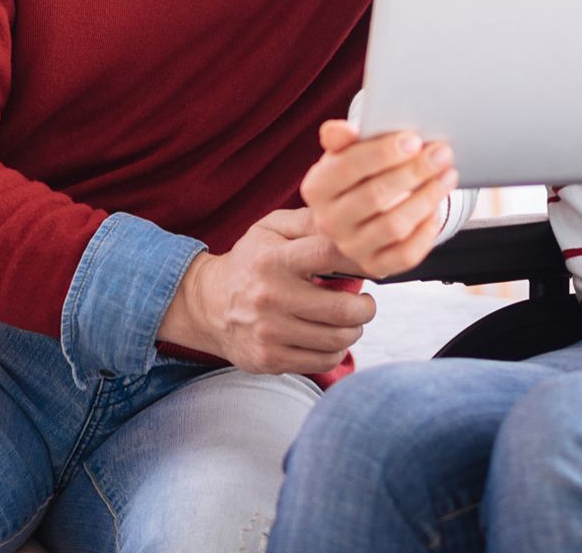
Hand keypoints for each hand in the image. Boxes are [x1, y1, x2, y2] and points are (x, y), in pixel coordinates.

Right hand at [156, 207, 374, 374]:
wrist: (208, 304)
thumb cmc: (251, 261)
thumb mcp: (272, 229)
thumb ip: (310, 221)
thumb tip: (349, 223)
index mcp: (274, 259)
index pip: (331, 254)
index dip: (362, 259)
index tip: (373, 266)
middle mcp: (271, 297)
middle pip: (343, 309)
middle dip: (366, 307)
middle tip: (365, 303)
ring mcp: (269, 332)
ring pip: (337, 339)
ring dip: (354, 330)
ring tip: (349, 320)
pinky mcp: (270, 359)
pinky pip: (323, 361)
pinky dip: (335, 350)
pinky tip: (330, 337)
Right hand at [299, 120, 457, 278]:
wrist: (362, 209)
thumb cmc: (358, 173)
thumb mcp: (346, 150)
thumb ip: (340, 136)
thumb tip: (344, 130)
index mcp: (317, 187)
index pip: (346, 168)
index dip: (383, 153)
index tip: (414, 140)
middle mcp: (329, 221)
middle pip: (374, 196)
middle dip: (413, 172)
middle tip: (441, 154)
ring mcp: (352, 247)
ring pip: (394, 226)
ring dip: (427, 198)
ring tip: (447, 175)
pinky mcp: (376, 265)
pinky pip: (406, 255)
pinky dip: (426, 231)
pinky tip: (437, 208)